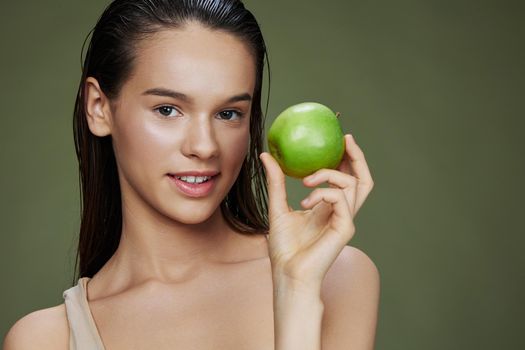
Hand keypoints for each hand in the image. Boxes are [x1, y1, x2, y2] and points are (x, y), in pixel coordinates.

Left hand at [259, 134, 373, 291]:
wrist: (287, 272)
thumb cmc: (284, 247)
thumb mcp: (277, 206)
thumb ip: (276, 181)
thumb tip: (267, 155)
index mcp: (329, 207)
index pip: (345, 178)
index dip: (346, 158)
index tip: (337, 138)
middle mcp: (341, 212)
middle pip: (363, 180)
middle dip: (358, 157)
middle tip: (345, 139)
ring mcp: (346, 220)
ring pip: (353, 184)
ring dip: (328, 175)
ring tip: (305, 181)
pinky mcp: (345, 228)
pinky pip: (341, 199)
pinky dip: (323, 193)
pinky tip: (304, 201)